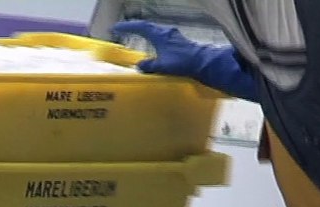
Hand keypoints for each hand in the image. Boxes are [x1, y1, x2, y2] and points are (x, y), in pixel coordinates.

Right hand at [111, 20, 258, 101]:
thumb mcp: (162, 66)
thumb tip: (140, 66)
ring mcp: (174, 36)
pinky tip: (156, 48)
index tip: (115, 28)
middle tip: (125, 30)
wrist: (204, 63)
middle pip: (148, 27)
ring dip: (146, 34)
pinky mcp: (180, 42)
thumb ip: (149, 66)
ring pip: (156, 32)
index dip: (127, 27)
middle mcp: (166, 32)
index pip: (140, 27)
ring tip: (139, 38)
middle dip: (135, 28)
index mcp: (159, 35)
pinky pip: (163, 38)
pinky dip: (155, 40)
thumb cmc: (182, 63)